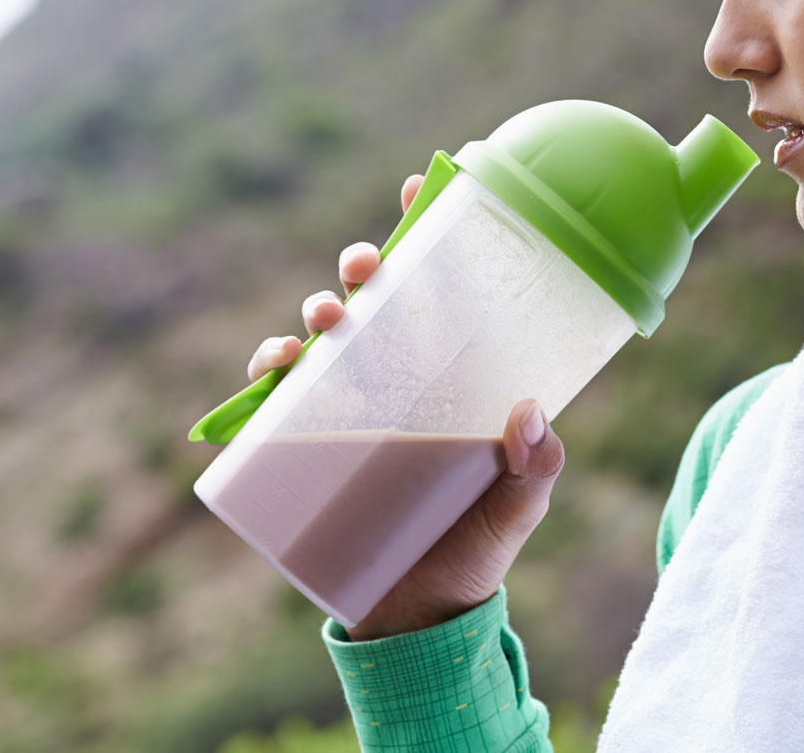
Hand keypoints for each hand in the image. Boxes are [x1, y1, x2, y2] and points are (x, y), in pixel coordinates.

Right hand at [242, 171, 567, 640]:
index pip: (440, 288)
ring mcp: (347, 412)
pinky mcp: (306, 453)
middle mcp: (395, 380)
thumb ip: (536, 467)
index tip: (422, 184)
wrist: (421, 619)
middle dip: (362, 267)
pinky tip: (274, 367)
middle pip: (374, 300)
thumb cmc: (475, 547)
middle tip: (365, 265)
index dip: (428, 227)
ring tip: (324, 319)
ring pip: (322, 340)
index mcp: (450, 375)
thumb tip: (530, 414)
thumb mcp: (519, 506)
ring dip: (314, 315)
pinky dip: (266, 375)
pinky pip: (275, 401)